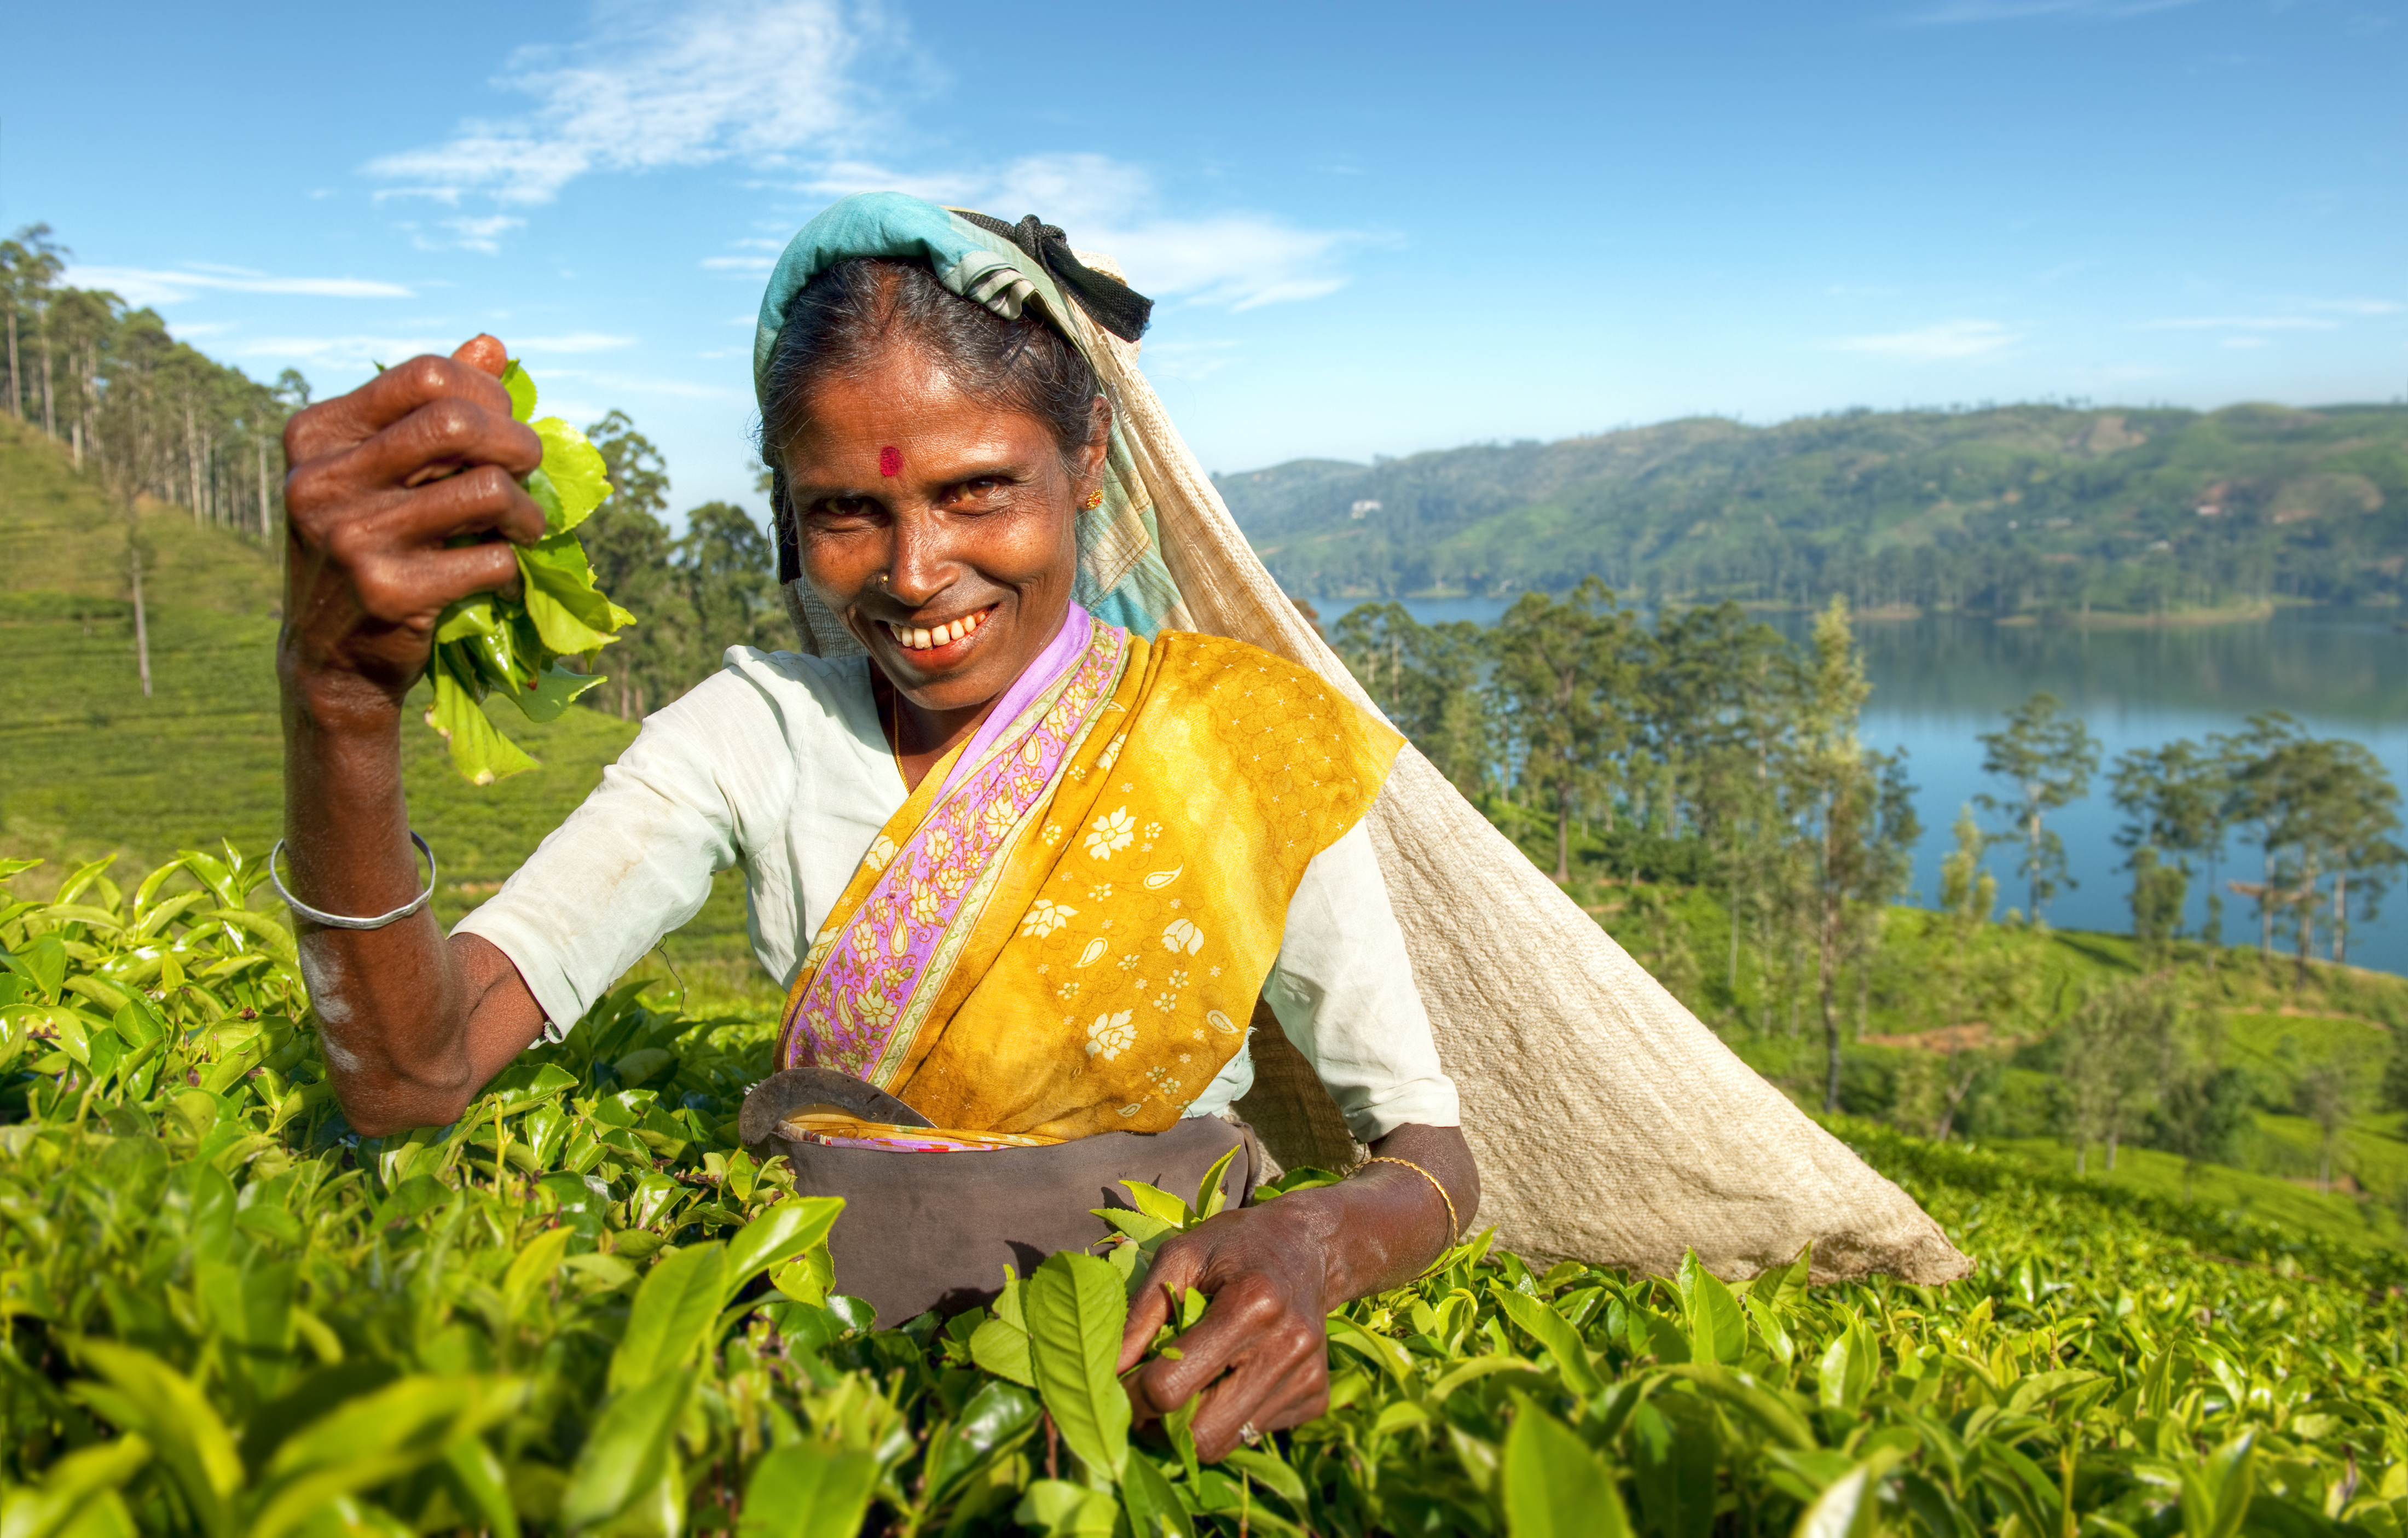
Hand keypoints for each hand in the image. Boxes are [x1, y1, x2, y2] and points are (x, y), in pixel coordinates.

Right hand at [279, 335, 545, 718]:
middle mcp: (322, 481)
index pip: (423, 375)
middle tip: (530, 469)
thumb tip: (491, 344)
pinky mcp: (389, 593)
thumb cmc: (367, 547)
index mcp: (315, 436)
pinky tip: (503, 576)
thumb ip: (428, 409)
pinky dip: (513, 567)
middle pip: (457, 423)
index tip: (504, 420)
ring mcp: (351, 538)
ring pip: (486, 490)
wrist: (329, 658)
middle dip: (518, 442)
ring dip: (528, 512)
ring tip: (526, 528)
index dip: (486, 391)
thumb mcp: (377, 472)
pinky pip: (492, 558)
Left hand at [1117, 1200, 1338, 1461]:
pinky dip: (1229, 1417)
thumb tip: (1107, 1371)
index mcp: (1251, 1304)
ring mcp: (1306, 1377)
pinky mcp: (1317, 1397)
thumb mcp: (1180, 1257)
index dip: (1131, 1397)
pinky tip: (1230, 1378)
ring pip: (1228, 1442)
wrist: (1310, 1246)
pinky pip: (1256, 1433)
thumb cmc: (1235, 1245)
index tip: (1116, 1387)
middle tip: (1144, 1405)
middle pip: (1203, 1434)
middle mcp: (1286, 1347)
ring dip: (1192, 1428)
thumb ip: (1140, 1313)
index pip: (1172, 1386)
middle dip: (1161, 1428)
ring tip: (1182, 1390)